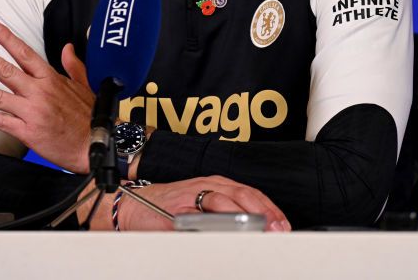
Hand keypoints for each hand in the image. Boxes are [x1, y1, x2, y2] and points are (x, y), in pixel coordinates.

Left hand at [0, 20, 94, 172]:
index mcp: (51, 79)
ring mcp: (32, 112)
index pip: (24, 53)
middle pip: (5, 70)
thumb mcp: (84, 85)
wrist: (95, 144)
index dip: (7, 38)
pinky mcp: (28, 132)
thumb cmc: (90, 115)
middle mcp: (39, 92)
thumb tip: (67, 47)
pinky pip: (1, 121)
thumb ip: (73, 65)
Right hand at [121, 176, 290, 231]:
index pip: (251, 193)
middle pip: (242, 195)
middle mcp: (206, 185)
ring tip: (257, 230)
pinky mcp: (177, 210)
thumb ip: (226, 212)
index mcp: (216, 184)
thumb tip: (258, 230)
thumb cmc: (170, 207)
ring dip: (243, 216)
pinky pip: (198, 216)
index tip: (283, 225)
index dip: (270, 208)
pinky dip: (213, 223)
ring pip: (223, 200)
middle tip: (275, 229)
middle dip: (263, 213)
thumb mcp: (202, 204)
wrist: (134, 207)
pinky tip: (225, 233)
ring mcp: (191, 196)